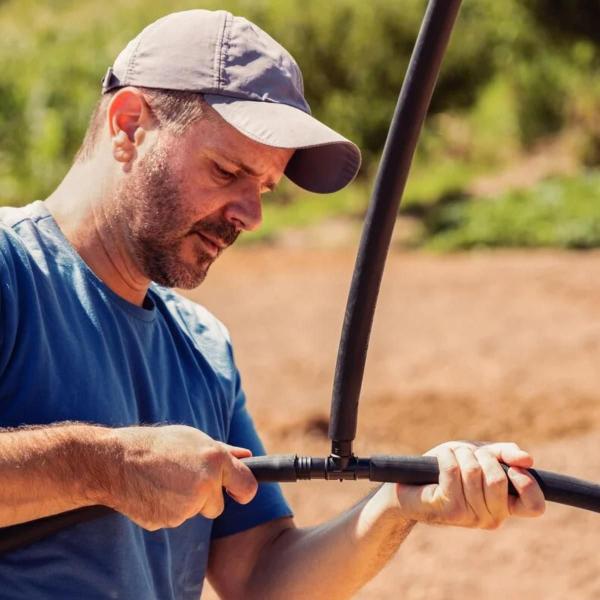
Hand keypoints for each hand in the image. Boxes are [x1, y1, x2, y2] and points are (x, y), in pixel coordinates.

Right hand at [91, 425, 257, 530]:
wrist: (117, 461)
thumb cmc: (157, 445)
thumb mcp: (193, 439)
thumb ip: (224, 452)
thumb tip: (247, 456)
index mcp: (215, 459)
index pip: (247, 486)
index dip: (244, 491)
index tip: (238, 493)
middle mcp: (206, 483)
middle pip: (218, 506)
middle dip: (205, 498)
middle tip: (182, 479)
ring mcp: (187, 505)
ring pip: (194, 512)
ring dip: (184, 503)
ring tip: (164, 481)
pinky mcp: (169, 521)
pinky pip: (175, 520)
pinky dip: (167, 510)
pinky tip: (154, 493)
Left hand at [393, 441, 544, 528]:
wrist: (410, 484)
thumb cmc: (448, 468)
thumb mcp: (479, 454)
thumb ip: (504, 454)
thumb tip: (528, 459)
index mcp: (505, 507)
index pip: (534, 506)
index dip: (527, 484)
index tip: (513, 468)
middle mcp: (491, 518)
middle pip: (499, 478)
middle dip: (482, 456)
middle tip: (469, 455)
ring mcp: (469, 517)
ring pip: (474, 471)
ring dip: (461, 454)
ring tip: (452, 456)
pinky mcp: (448, 509)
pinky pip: (453, 471)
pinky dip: (446, 456)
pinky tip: (440, 458)